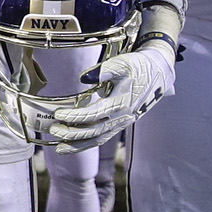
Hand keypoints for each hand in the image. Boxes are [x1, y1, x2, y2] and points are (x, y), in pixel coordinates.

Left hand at [43, 42, 175, 149]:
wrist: (158, 74)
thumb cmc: (139, 67)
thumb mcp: (123, 63)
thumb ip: (104, 70)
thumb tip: (84, 78)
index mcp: (121, 103)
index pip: (94, 114)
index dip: (75, 116)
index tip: (59, 114)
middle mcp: (122, 117)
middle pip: (94, 131)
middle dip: (72, 133)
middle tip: (53, 130)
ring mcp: (121, 123)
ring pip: (98, 139)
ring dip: (78, 145)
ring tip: (59, 148)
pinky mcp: (119, 124)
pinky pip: (102, 138)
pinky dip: (86, 144)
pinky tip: (72, 145)